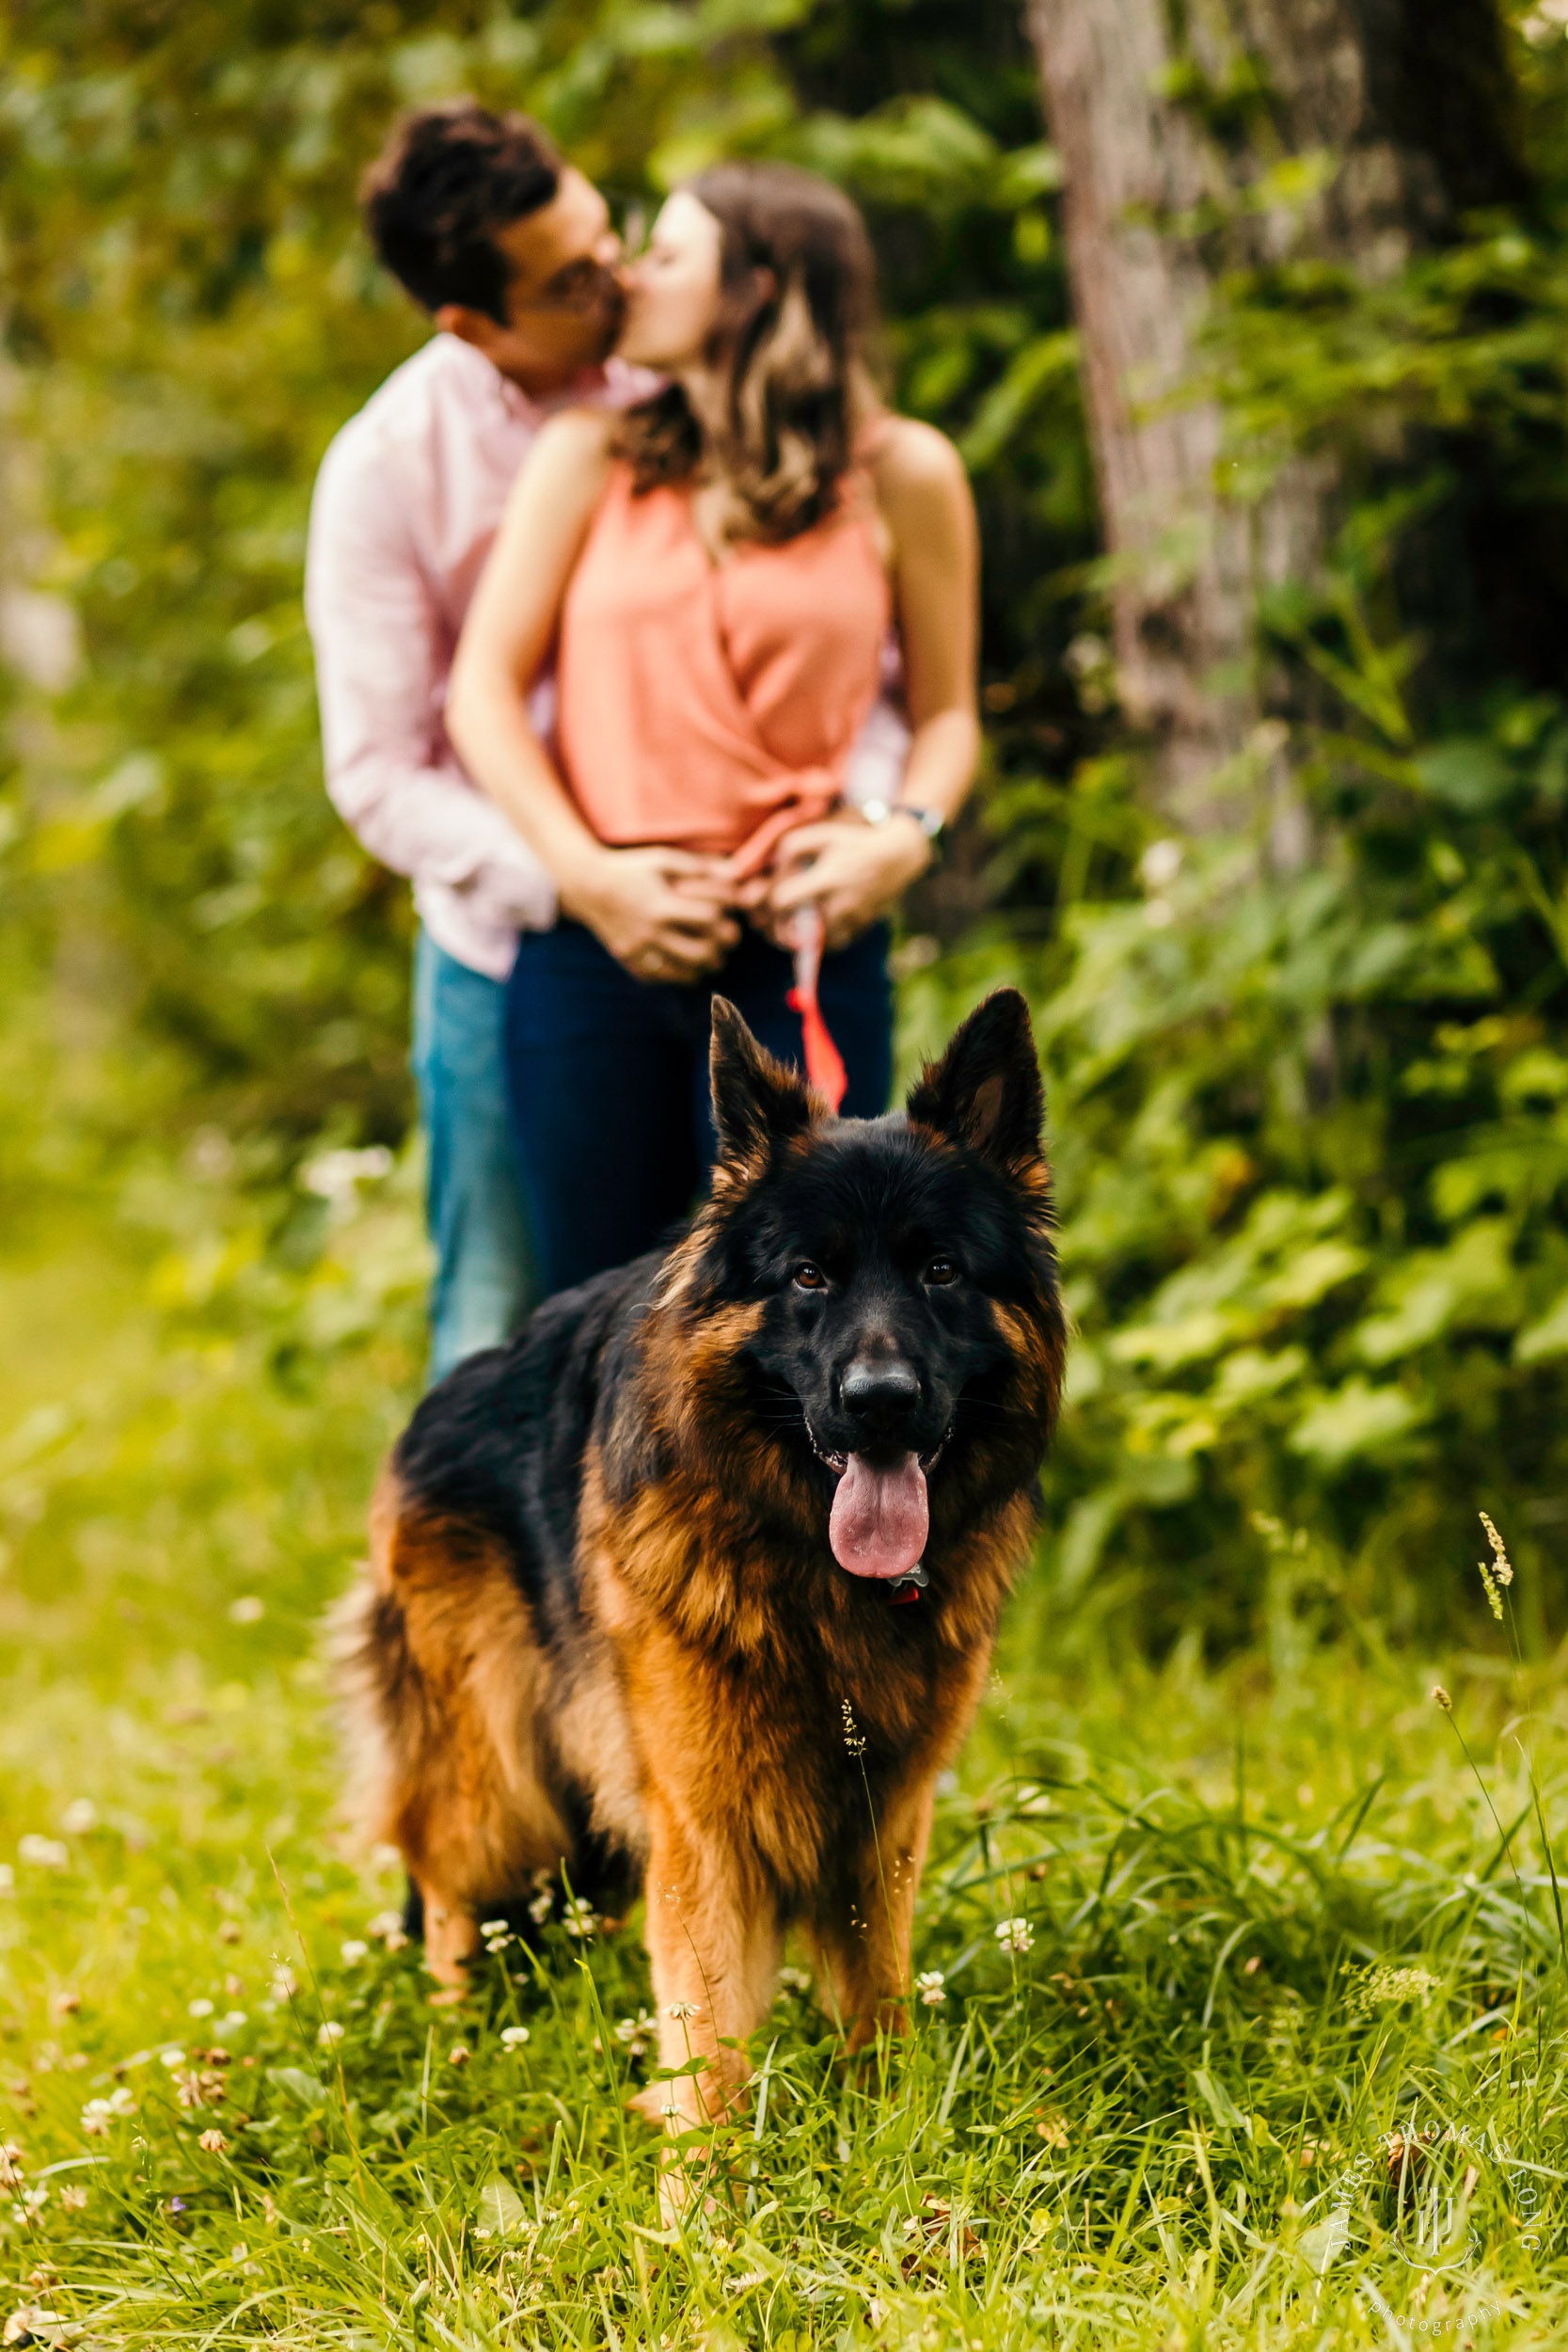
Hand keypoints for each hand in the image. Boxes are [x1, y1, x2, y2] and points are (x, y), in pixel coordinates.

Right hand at [559, 843, 738, 981]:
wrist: (587, 886)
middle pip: (702, 953)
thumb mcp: (662, 859)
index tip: (728, 911)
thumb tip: (737, 873)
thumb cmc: (630, 868)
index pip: (709, 919)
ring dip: (705, 965)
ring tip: (712, 954)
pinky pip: (663, 979)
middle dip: (722, 948)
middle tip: (728, 939)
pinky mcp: (631, 961)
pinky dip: (680, 974)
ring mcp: (640, 951)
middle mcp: (651, 933)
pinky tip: (687, 962)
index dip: (725, 915)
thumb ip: (700, 866)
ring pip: (685, 973)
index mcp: (662, 906)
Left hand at [737, 811, 931, 951]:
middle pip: (793, 933)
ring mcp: (850, 921)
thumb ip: (791, 847)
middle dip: (775, 928)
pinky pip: (831, 946)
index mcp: (826, 879)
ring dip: (795, 938)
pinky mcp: (859, 928)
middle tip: (768, 920)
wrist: (898, 857)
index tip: (766, 898)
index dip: (768, 902)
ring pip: (811, 945)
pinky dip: (818, 943)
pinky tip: (811, 930)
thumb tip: (770, 866)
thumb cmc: (855, 843)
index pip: (783, 901)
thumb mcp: (823, 835)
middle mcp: (838, 905)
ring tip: (786, 926)